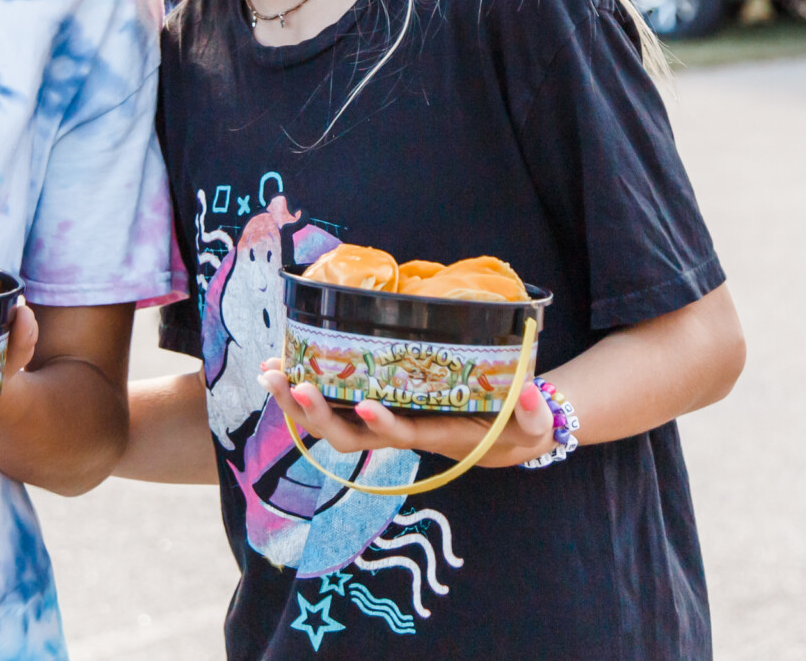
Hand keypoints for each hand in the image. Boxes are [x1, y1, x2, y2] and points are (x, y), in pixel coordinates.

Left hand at [258, 358, 556, 468]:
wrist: (498, 434)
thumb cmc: (515, 426)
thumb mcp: (532, 423)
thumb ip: (534, 412)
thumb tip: (531, 390)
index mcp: (433, 435)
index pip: (401, 436)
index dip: (380, 425)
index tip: (363, 405)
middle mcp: (399, 431)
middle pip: (347, 438)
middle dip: (318, 415)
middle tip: (297, 385)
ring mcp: (381, 421)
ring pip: (329, 424)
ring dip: (297, 402)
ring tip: (271, 373)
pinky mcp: (372, 406)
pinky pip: (331, 403)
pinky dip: (303, 387)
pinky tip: (280, 366)